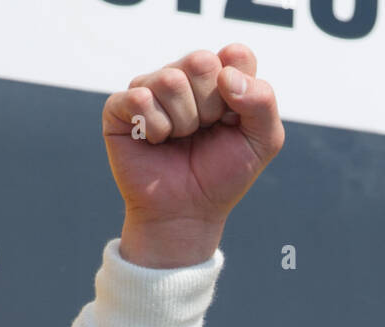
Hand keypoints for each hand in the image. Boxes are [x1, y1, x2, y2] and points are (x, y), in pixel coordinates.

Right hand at [102, 45, 283, 266]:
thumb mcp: (262, 143)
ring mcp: (151, 87)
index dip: (240, 93)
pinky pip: (141, 98)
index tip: (233, 121)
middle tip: (204, 132)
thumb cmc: (222, 176)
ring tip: (179, 139)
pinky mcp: (121, 106)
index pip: (237, 55)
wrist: (188, 213)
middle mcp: (184, 75)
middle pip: (202, 61)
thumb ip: (263, 101)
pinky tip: (156, 142)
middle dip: (211, 108)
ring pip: (172, 80)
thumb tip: (226, 75)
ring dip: (183, 122)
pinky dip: (156, 129)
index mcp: (219, 77)